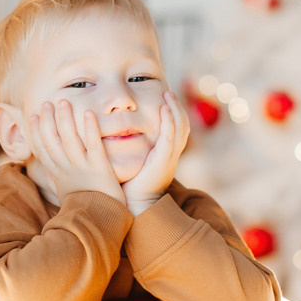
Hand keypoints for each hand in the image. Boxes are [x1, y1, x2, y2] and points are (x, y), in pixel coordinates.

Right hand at [27, 100, 125, 205]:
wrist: (100, 222)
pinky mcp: (99, 168)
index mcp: (57, 174)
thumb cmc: (83, 207)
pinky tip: (89, 113)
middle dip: (48, 120)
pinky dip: (90, 128)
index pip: (42, 149)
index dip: (36, 131)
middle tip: (47, 103)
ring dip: (66, 118)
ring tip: (64, 101)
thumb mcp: (64, 193)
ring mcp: (82, 168)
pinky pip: (93, 145)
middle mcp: (66, 169)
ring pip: (69, 139)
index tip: (34, 116)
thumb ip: (56, 180)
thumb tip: (48, 173)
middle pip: (52, 140)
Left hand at [122, 92, 189, 215]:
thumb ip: (133, 151)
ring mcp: (169, 158)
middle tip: (169, 92)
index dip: (174, 113)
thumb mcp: (135, 164)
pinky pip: (170, 137)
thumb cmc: (130, 188)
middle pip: (182, 126)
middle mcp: (171, 156)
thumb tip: (118, 136)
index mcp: (165, 156)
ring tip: (168, 95)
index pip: (176, 129)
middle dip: (177, 107)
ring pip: (180, 128)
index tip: (165, 99)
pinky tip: (164, 109)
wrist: (135, 208)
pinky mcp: (163, 161)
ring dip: (175, 109)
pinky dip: (169, 122)